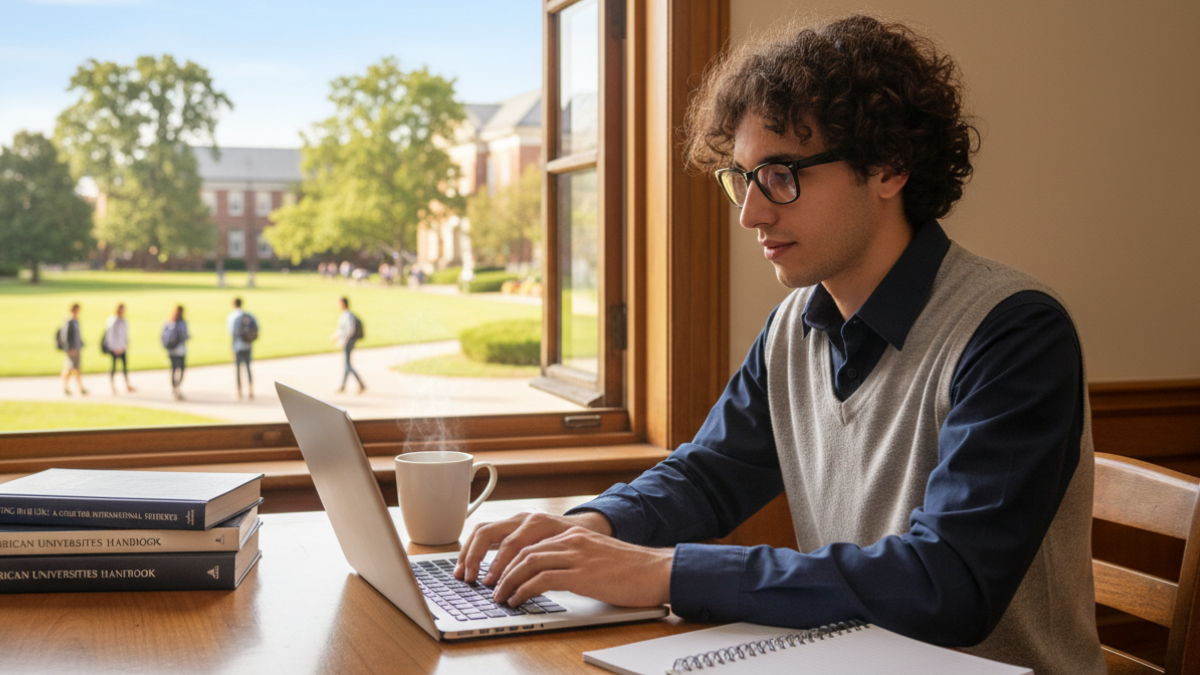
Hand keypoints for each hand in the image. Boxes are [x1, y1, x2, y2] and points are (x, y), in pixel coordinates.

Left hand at [492, 527, 672, 608]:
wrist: (658, 571)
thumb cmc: (632, 570)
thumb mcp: (597, 557)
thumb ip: (575, 559)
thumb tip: (550, 576)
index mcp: (574, 534)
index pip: (531, 541)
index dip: (509, 557)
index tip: (498, 572)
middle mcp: (572, 539)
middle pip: (523, 550)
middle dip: (501, 568)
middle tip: (490, 585)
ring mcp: (577, 555)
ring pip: (528, 563)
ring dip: (508, 581)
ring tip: (499, 596)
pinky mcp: (582, 574)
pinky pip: (542, 580)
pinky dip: (524, 590)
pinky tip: (517, 600)